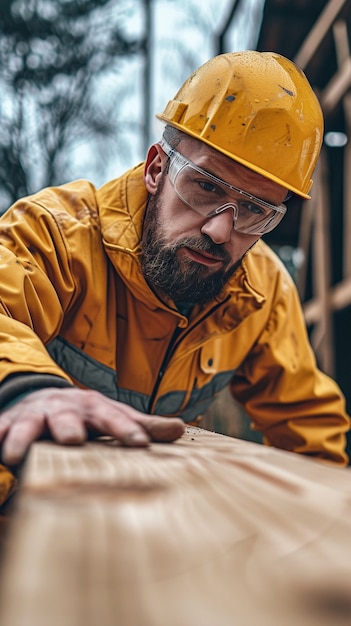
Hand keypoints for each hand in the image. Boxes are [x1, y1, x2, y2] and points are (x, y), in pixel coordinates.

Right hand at [0, 387, 185, 464]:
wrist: (47, 398)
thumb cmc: (88, 414)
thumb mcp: (115, 416)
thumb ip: (144, 425)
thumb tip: (181, 428)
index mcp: (94, 409)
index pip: (114, 419)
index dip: (127, 431)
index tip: (141, 444)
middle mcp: (65, 410)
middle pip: (67, 419)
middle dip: (68, 428)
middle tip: (72, 440)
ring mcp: (35, 416)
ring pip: (27, 425)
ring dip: (21, 438)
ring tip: (14, 455)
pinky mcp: (10, 423)